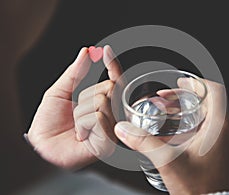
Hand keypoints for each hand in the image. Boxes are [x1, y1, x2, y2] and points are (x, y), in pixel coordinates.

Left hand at [28, 45, 121, 169]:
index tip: (105, 50)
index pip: (115, 80)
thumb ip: (75, 72)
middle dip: (85, 95)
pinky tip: (81, 134)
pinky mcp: (109, 141)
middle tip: (76, 110)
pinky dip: (82, 123)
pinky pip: (98, 117)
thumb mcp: (59, 91)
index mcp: (102, 102)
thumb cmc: (50, 121)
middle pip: (110, 87)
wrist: (42, 145)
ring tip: (77, 126)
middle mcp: (111, 114)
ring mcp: (113, 128)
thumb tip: (86, 52)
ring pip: (101, 101)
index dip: (112, 65)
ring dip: (80, 112)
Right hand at [114, 79, 228, 193]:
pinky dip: (191, 121)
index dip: (197, 82)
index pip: (216, 91)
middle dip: (185, 96)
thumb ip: (143, 142)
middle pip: (209, 101)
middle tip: (167, 97)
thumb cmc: (198, 188)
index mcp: (219, 128)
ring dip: (187, 108)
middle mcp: (224, 131)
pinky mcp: (218, 149)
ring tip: (168, 110)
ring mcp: (223, 140)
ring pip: (207, 113)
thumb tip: (124, 129)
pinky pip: (207, 126)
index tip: (181, 82)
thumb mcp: (167, 161)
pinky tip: (174, 129)